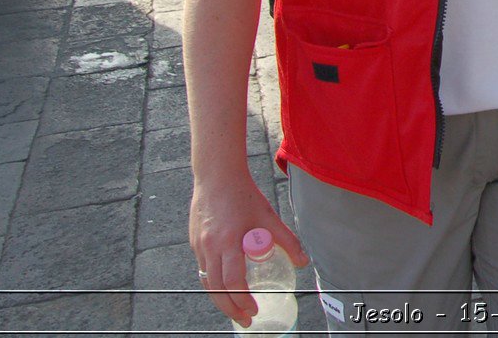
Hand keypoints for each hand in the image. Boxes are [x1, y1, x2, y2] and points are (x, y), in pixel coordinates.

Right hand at [189, 173, 307, 327]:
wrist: (216, 176)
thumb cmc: (244, 195)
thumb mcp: (269, 217)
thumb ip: (287, 240)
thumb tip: (303, 262)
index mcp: (229, 242)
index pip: (233, 282)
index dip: (243, 300)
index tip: (253, 310)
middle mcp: (210, 248)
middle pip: (216, 289)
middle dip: (230, 309)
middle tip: (245, 320)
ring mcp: (199, 246)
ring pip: (206, 282)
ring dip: (221, 299)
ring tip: (236, 309)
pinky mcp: (194, 242)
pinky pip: (203, 269)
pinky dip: (213, 283)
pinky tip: (225, 287)